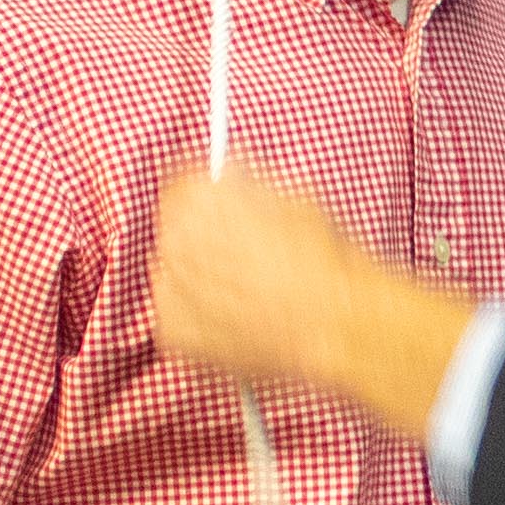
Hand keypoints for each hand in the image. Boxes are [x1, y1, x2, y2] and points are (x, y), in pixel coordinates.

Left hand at [150, 166, 470, 438]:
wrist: (336, 323)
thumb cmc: (326, 259)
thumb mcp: (296, 195)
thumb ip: (252, 181)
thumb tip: (234, 174)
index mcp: (200, 192)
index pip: (182, 185)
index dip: (209, 200)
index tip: (223, 212)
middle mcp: (174, 234)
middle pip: (175, 230)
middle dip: (203, 241)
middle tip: (244, 259)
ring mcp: (169, 285)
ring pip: (172, 275)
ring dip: (198, 281)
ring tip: (246, 294)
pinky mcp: (173, 330)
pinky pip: (175, 318)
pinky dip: (198, 321)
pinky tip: (236, 321)